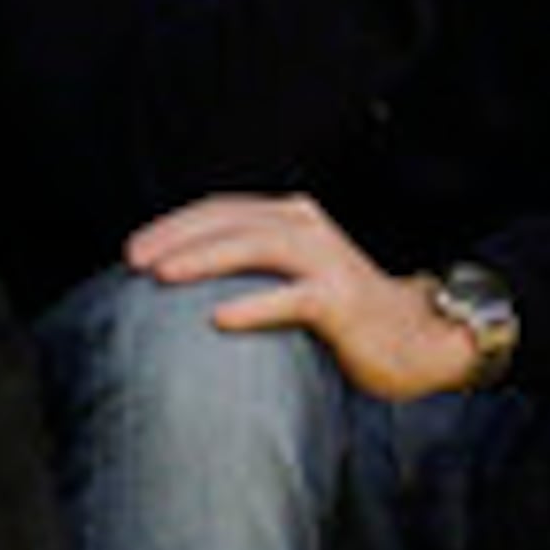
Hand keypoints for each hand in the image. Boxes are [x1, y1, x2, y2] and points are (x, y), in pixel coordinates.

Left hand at [126, 192, 478, 400]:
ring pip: (256, 248)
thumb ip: (252, 272)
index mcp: (292, 218)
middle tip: (133, 260)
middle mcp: (307, 227)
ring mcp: (327, 261)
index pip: (220, 211)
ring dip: (204, 258)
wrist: (418, 339)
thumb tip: (181, 289)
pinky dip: (253, 305)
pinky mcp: (341, 299)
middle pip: (230, 221)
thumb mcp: (293, 280)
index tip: (132, 251)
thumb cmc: (345, 315)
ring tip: (162, 275)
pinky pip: (292, 298)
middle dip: (176, 237)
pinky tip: (218, 318)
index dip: (173, 226)